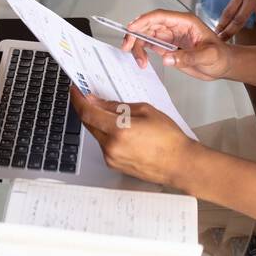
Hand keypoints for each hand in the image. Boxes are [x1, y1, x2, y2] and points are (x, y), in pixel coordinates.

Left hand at [69, 90, 197, 187]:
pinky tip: (119, 129)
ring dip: (98, 122)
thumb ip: (117, 106)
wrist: (179, 164)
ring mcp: (111, 158)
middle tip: (88, 97)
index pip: (88, 112)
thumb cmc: (168, 139)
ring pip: (96, 134)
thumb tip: (98, 102)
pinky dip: (107, 134)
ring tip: (112, 113)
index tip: (75, 90)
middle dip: (86, 108)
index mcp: (119, 130)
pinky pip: (104, 145)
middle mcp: (111, 146)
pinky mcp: (114, 165)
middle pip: (88, 123)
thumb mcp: (145, 111)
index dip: (78, 99)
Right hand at [121, 10, 233, 80]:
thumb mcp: (208, 56)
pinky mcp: (168, 47)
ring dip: (138, 45)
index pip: (160, 16)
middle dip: (135, 34)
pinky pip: (150, 45)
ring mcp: (170, 37)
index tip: (132, 28)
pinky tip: (142, 61)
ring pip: (146, 35)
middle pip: (149, 25)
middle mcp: (175, 27)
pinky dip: (142, 51)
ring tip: (139, 61)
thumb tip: (167, 58)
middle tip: (128, 47)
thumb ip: (189, 57)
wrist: (223, 66)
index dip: (144, 20)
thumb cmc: (221, 56)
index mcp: (185, 22)